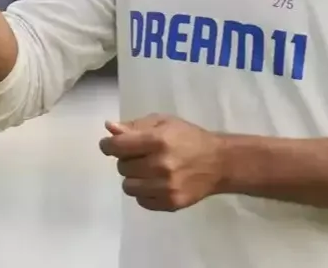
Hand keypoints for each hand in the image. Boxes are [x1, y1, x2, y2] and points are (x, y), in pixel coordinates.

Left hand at [99, 114, 225, 211]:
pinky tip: (157, 183)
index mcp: (158, 141)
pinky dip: (144, 192)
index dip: (108, 145)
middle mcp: (160, 165)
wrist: (219, 162)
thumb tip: (110, 129)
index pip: (117, 147)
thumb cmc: (189, 138)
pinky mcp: (170, 204)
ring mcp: (165, 187)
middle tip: (141, 156)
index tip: (110, 145)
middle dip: (127, 160)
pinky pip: (140, 201)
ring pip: (128, 186)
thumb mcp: (164, 123)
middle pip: (121, 167)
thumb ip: (135, 126)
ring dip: (134, 178)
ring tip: (149, 171)